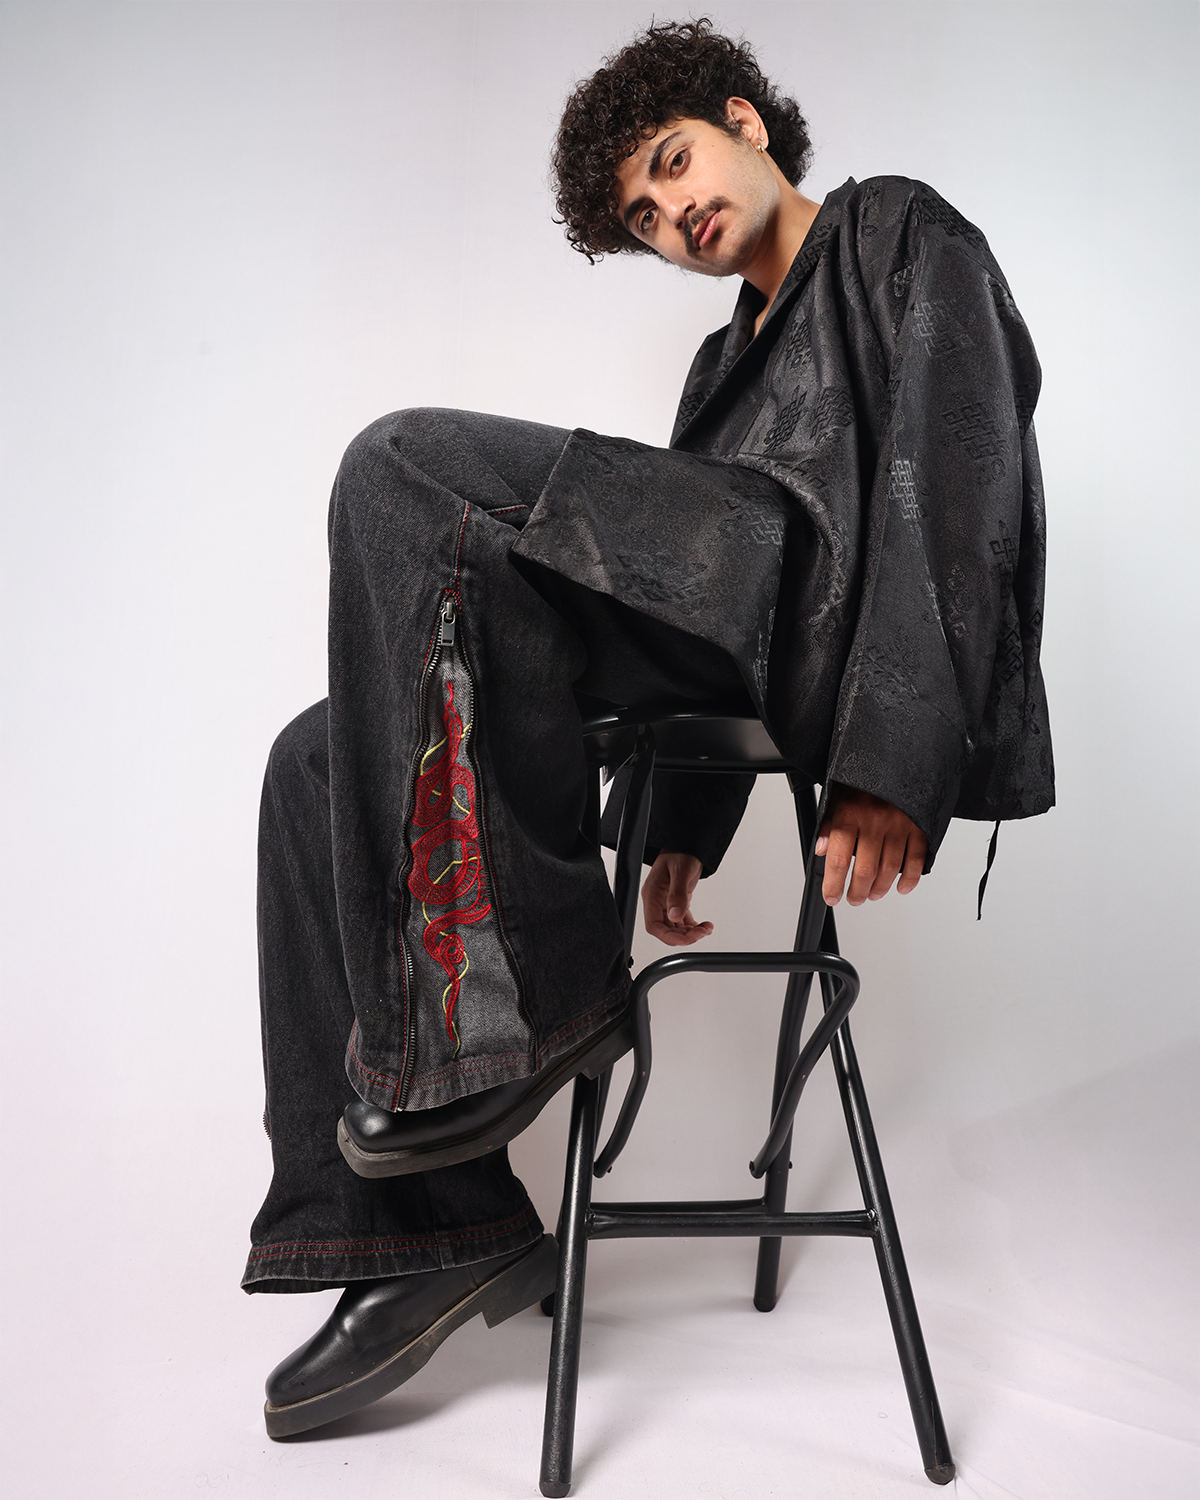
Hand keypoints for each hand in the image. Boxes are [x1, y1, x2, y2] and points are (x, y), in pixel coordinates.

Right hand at [640, 850, 713, 945]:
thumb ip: (677, 895)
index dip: (668, 936)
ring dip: (690, 932)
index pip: (653, 925)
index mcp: (651, 894)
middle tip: (700, 934)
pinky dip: (693, 926)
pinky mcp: (676, 901)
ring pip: (674, 927)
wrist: (689, 843)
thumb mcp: (680, 872)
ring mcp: (666, 902)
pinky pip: (682, 920)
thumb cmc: (680, 851)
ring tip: (705, 929)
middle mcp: (657, 900)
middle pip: (664, 929)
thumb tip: (675, 916)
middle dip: (682, 936)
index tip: (684, 940)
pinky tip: (704, 925)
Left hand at [816, 784, 926, 905]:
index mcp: (850, 814)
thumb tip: (821, 849)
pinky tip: (902, 887)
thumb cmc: (863, 776)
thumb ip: (828, 823)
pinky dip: (910, 877)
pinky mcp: (919, 824)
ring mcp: (899, 824)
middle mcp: (874, 821)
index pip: (838, 859)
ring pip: (889, 868)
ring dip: (880, 888)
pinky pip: (916, 857)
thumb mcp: (837, 794)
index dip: (833, 884)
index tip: (832, 897)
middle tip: (854, 899)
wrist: (899, 752)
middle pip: (865, 870)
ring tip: (873, 895)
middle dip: (857, 892)